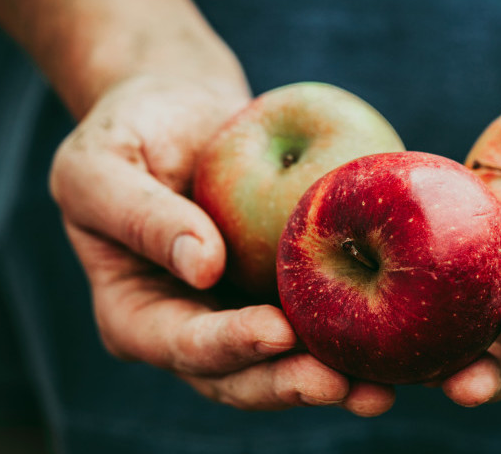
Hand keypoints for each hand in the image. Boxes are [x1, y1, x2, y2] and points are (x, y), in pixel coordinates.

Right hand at [49, 75, 394, 415]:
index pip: (181, 344)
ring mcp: (242, 312)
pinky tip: (400, 339)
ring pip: (288, 361)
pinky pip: (321, 316)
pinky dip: (358, 333)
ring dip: (334, 379)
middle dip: (291, 384)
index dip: (228, 345)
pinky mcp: (286, 289)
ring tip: (381, 389)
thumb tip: (203, 266)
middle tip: (343, 385)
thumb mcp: (100, 165)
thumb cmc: (127, 132)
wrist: (180, 111)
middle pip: (241, 374)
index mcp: (137, 314)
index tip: (275, 331)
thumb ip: (140, 216)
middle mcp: (193, 326)